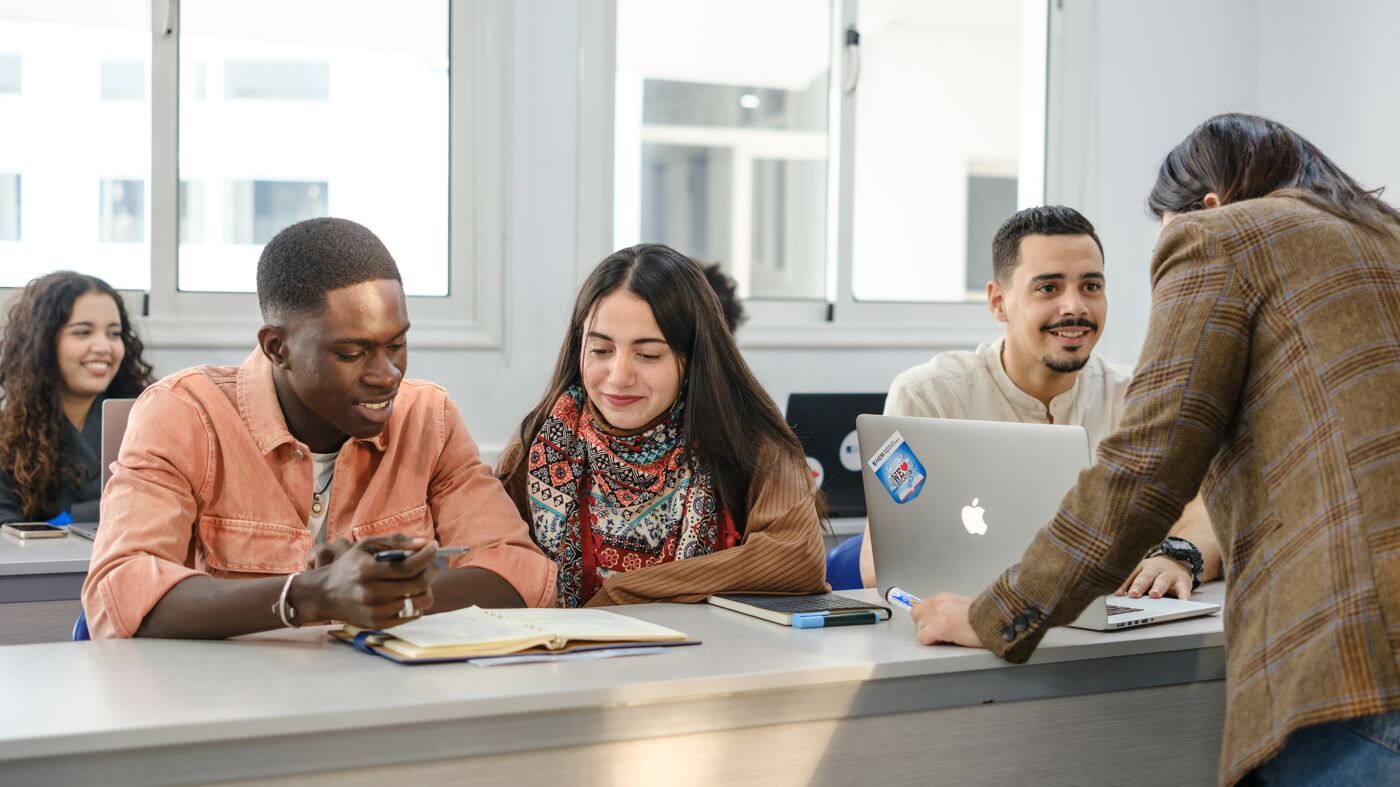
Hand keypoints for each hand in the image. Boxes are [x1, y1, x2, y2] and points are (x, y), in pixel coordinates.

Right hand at [292, 533, 440, 628]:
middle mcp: (371, 593)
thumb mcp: (366, 546)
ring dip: (425, 588)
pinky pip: (411, 615)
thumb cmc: (349, 566)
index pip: (408, 566)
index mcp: (368, 571)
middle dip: (431, 571)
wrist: (325, 594)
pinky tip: (408, 593)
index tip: (434, 547)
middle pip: (418, 584)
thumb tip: (423, 543)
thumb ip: (394, 541)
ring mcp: (375, 611)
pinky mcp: (378, 624)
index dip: (427, 556)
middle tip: (432, 564)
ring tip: (420, 580)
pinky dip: (416, 603)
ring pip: (418, 601)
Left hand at [910, 592, 982, 647]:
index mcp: (943, 597)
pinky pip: (923, 638)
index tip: (934, 626)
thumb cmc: (985, 616)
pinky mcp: (940, 627)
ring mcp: (937, 614)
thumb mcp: (962, 607)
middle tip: (939, 634)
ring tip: (947, 637)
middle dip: (925, 626)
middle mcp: (937, 602)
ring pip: (919, 627)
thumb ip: (948, 610)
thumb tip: (938, 620)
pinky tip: (946, 640)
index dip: (927, 619)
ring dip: (930, 635)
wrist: (995, 619)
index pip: (921, 608)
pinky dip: (932, 642)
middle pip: (916, 616)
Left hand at [1115, 555, 1191, 600]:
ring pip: (1163, 581)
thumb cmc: (1154, 571)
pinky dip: (1183, 596)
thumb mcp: (1140, 573)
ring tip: (1154, 595)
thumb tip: (1115, 594)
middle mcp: (1155, 569)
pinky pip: (1184, 589)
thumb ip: (1128, 583)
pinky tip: (1182, 601)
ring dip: (1158, 588)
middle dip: (1139, 585)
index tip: (1117, 593)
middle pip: (1146, 576)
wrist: (1176, 561)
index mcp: (1142, 567)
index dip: (1124, 583)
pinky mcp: (1183, 582)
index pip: (1131, 574)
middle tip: (1134, 593)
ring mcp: (1169, 575)